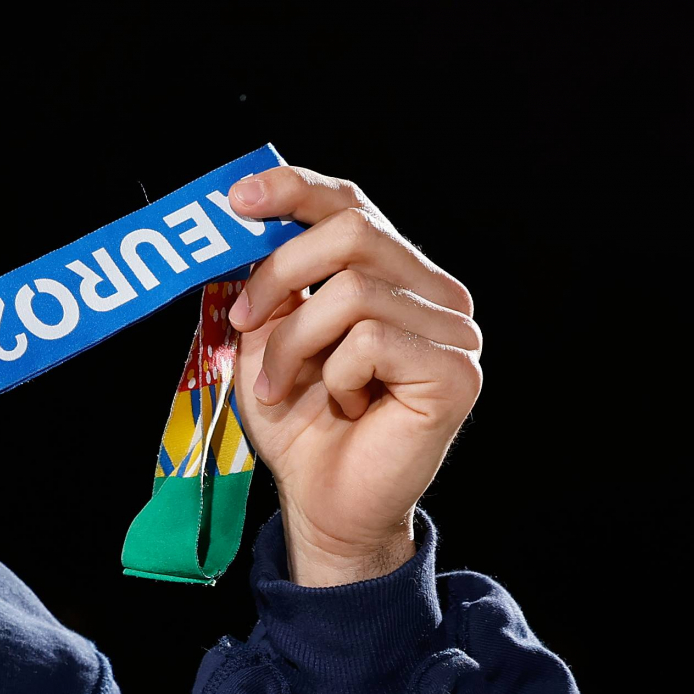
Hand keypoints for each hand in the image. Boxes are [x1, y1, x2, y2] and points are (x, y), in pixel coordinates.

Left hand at [224, 165, 482, 585]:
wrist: (326, 504)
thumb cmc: (302, 425)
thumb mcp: (267, 339)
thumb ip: (266, 283)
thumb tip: (240, 220)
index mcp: (396, 276)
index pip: (353, 205)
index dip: (296, 190)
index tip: (237, 197)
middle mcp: (435, 295)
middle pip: (354, 231)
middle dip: (280, 272)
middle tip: (243, 318)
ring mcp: (455, 332)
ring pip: (353, 290)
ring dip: (295, 342)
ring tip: (283, 384)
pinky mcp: (456, 373)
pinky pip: (371, 341)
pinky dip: (335, 374)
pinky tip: (343, 403)